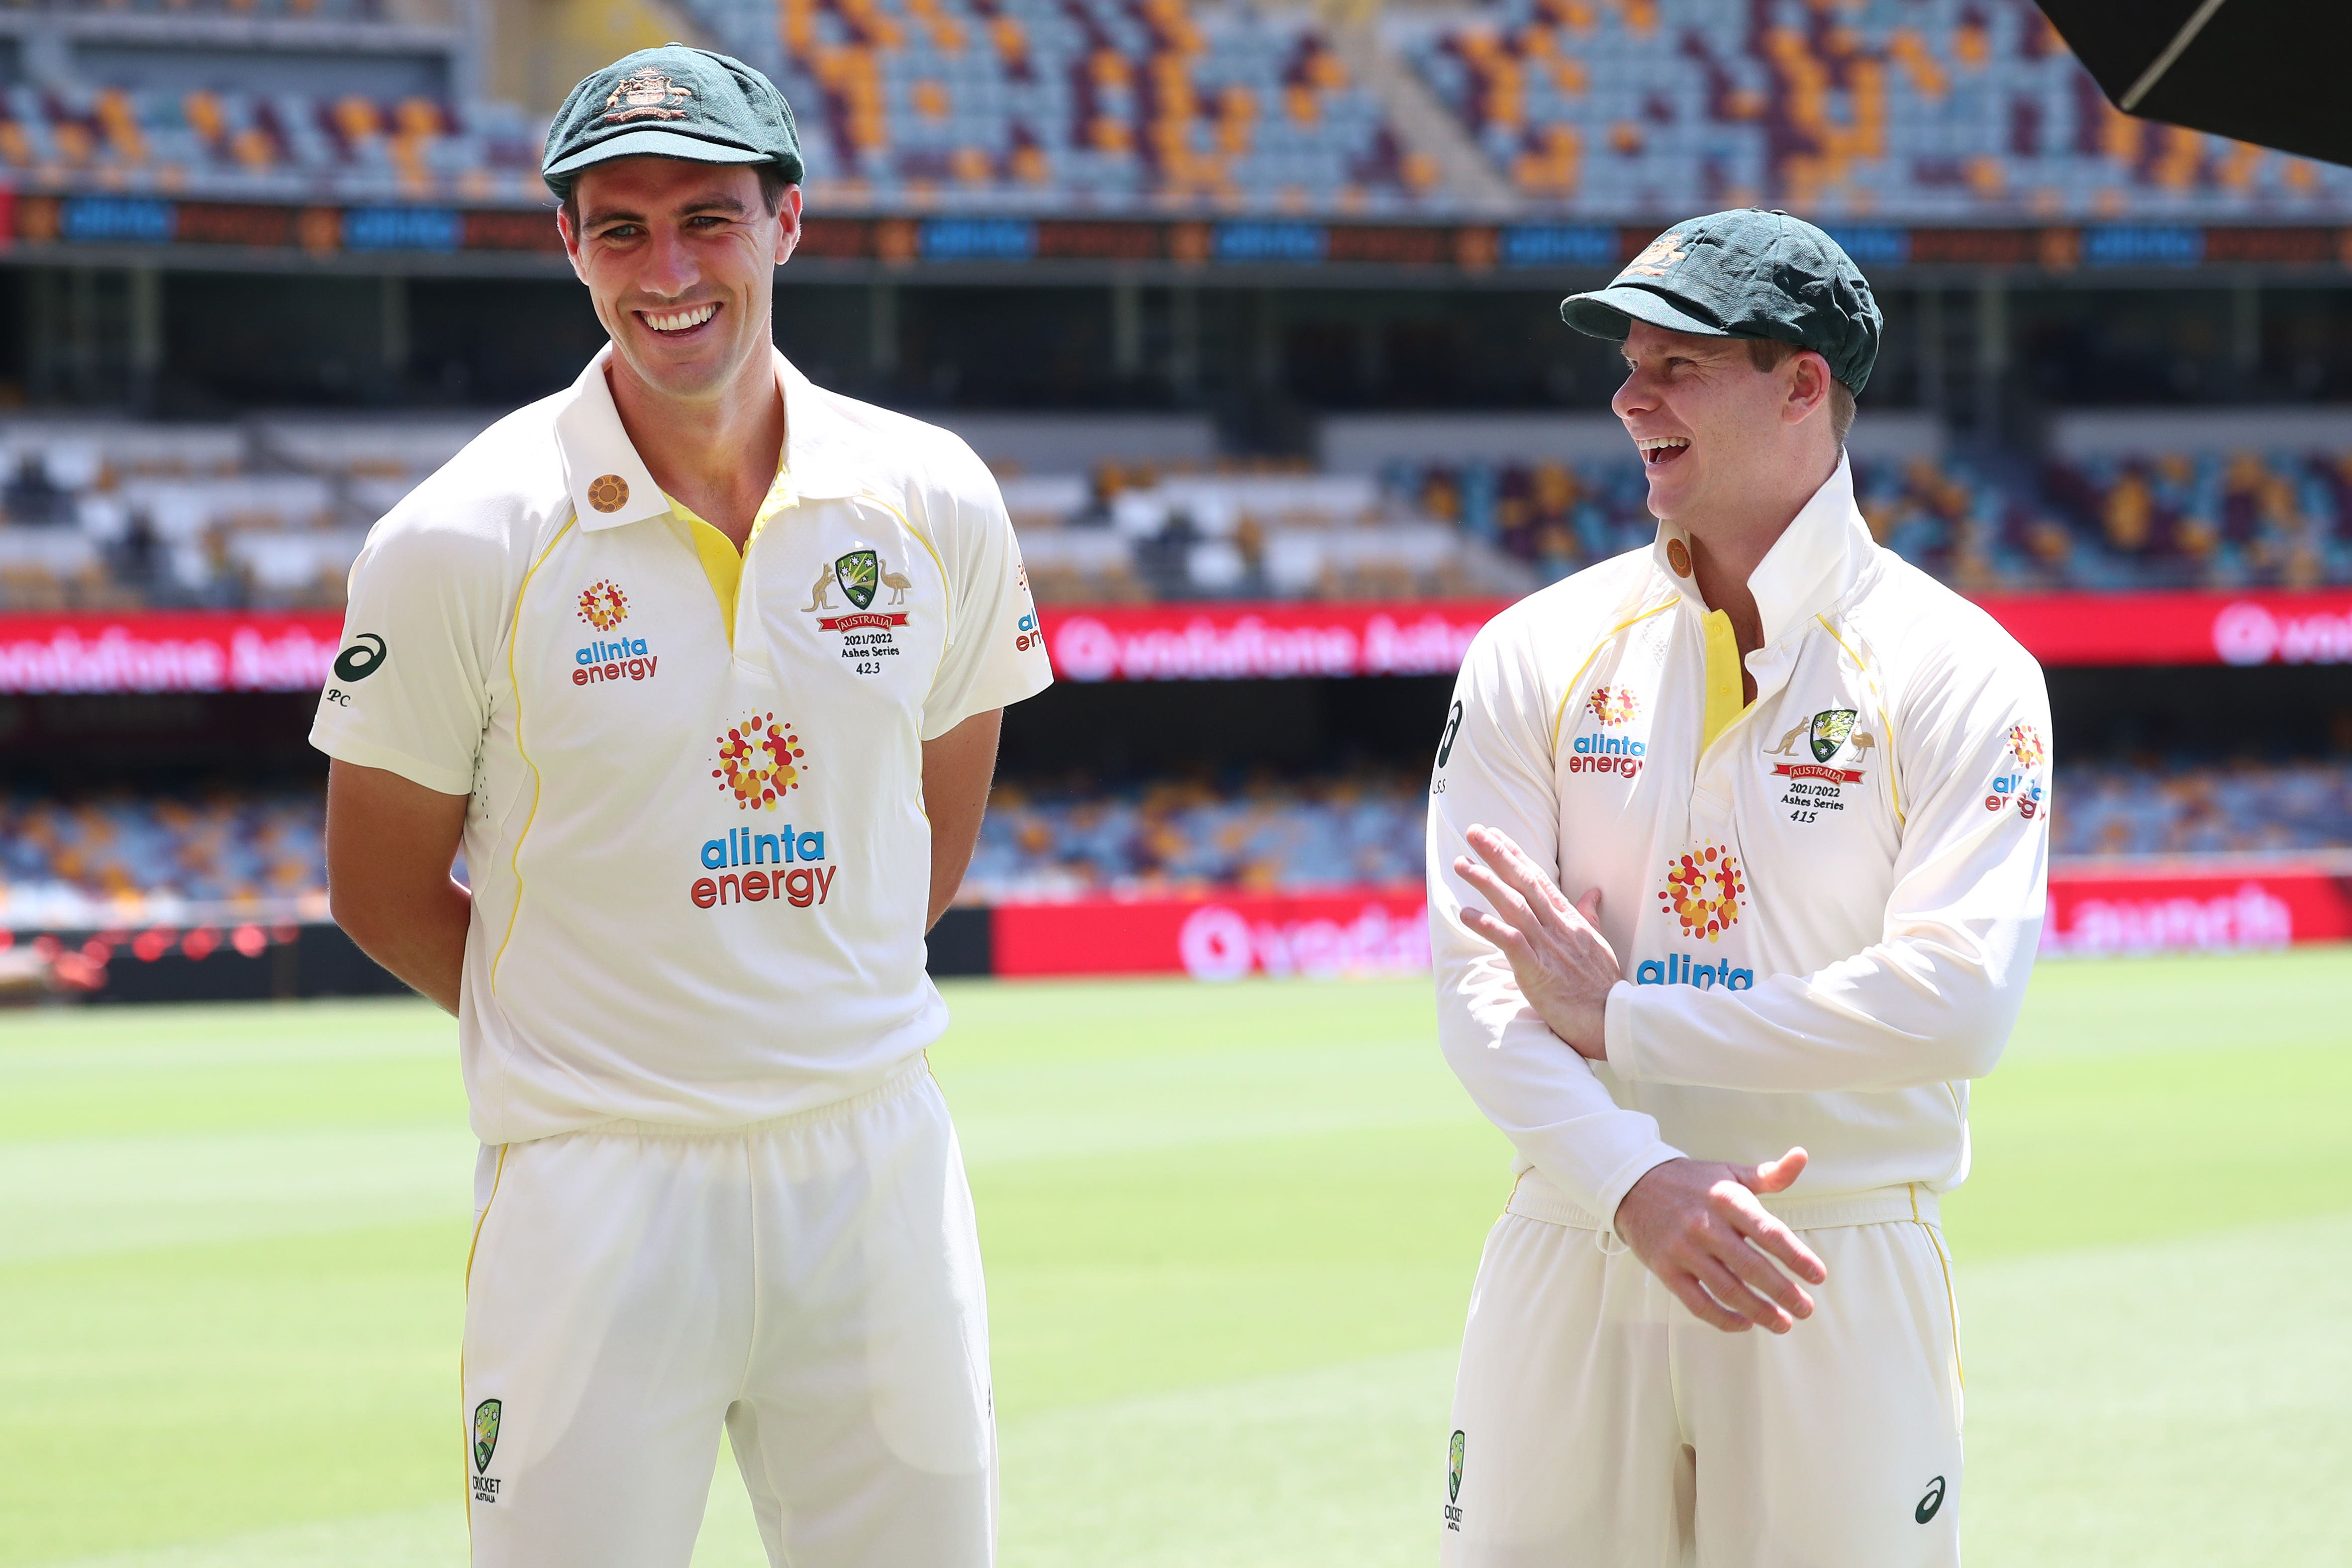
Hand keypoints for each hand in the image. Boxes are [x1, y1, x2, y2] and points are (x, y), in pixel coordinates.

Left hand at [1453, 823, 1619, 1057]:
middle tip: (1474, 831)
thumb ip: (1588, 916)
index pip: (1538, 878)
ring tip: (1462, 864)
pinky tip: (1466, 913)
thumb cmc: (1604, 986)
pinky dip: (1488, 926)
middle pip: (1524, 882)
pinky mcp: (1537, 970)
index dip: (1515, 854)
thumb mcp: (1598, 944)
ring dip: (1486, 882)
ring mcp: (1547, 947)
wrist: (1613, 1020)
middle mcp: (1557, 926)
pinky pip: (1509, 942)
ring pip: (1513, 905)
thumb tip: (1592, 892)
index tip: (1495, 834)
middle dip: (1498, 854)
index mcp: (1569, 919)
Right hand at [1613, 1149, 1827, 1333]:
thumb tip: (1801, 1156)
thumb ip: (1768, 1174)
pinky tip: (1744, 1324)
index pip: (1769, 1232)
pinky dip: (1722, 1319)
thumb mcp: (1729, 1172)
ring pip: (1727, 1290)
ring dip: (1759, 1311)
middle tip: (1806, 1310)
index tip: (1818, 1276)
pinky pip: (1697, 1302)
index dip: (1796, 1256)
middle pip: (1751, 1267)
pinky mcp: (1666, 1270)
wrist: (1632, 1185)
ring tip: (1783, 1324)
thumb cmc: (1691, 1182)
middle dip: (1784, 1292)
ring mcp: (1684, 1250)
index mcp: (1726, 1200)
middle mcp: (1705, 1226)